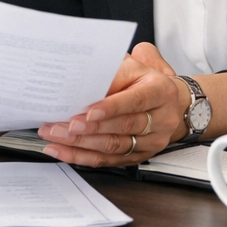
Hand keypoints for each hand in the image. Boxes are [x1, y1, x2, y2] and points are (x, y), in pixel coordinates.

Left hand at [37, 43, 187, 166]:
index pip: (135, 101)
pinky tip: (63, 150)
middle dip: (88, 128)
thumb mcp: (134, 66)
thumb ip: (115, 72)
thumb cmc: (146, 80)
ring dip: (80, 144)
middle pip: (122, 127)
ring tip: (55, 136)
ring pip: (113, 147)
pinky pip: (108, 160)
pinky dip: (83, 157)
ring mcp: (152, 141)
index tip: (87, 113)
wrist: (172, 102)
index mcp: (160, 91)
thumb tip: (85, 79)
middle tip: (61, 125)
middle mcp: (161, 119)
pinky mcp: (140, 156)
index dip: (111, 108)